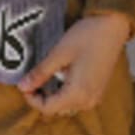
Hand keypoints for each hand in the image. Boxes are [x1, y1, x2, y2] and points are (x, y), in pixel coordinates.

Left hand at [19, 11, 133, 116]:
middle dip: (41, 97)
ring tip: (44, 76)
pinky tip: (60, 75)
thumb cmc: (86, 37)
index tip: (23, 84)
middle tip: (31, 79)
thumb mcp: (58, 54)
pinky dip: (65, 92)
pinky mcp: (99, 89)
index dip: (32, 99)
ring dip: (53, 95)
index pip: (48, 108)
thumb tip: (22, 86)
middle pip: (58, 109)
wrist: (112, 26)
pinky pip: (78, 99)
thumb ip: (40, 73)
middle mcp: (88, 101)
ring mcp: (96, 96)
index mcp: (77, 94)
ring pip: (67, 105)